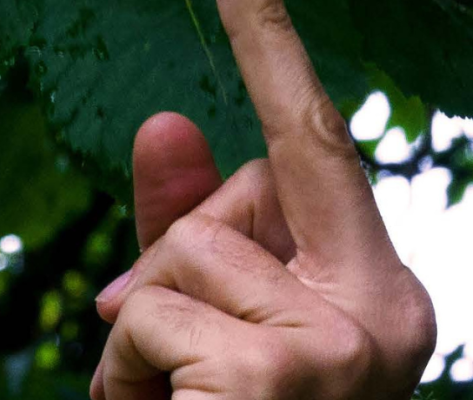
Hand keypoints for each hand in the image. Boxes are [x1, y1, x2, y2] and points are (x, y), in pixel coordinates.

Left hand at [90, 0, 436, 397]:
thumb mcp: (205, 321)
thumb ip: (188, 233)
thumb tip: (164, 122)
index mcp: (375, 294)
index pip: (323, 148)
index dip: (275, 58)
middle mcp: (383, 310)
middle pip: (247, 186)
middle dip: (174, 256)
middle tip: (166, 364)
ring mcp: (339, 342)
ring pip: (189, 248)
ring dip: (137, 329)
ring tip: (165, 399)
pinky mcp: (273, 372)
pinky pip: (145, 314)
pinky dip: (121, 370)